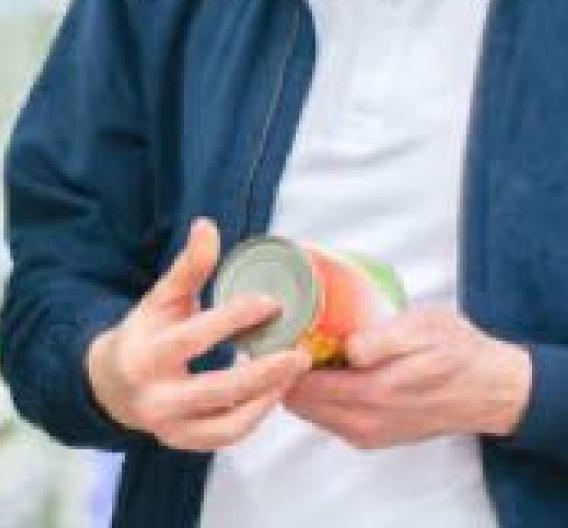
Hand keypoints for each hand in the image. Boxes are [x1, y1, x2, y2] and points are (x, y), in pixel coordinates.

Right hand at [86, 219, 310, 451]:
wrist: (111, 385)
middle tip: (299, 352)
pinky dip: (254, 415)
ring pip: (229, 423)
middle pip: (218, 389)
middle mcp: (155, 398)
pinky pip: (228, 436)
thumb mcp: (159, 298)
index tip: (271, 303)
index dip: (233, 319)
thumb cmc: (142, 333)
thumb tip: (208, 226)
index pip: (194, 337)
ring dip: (266, 398)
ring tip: (292, 372)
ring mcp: (169, 428)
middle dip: (264, 372)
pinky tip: (273, 392)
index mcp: (144, 355)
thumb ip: (187, 267)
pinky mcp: (184, 443)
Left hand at [284, 305, 531, 449]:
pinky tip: (319, 367)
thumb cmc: (456, 350)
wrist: (491, 388)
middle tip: (278, 333)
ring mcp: (367, 432)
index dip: (279, 356)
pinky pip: (327, 418)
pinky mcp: (372, 435)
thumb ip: (383, 339)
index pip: (300, 384)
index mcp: (372, 393)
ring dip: (295, 383)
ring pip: (308, 411)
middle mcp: (364, 422)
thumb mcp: (422, 328)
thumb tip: (349, 347)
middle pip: (296, 401)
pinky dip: (313, 395)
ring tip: (294, 345)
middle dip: (280, 370)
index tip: (273, 329)